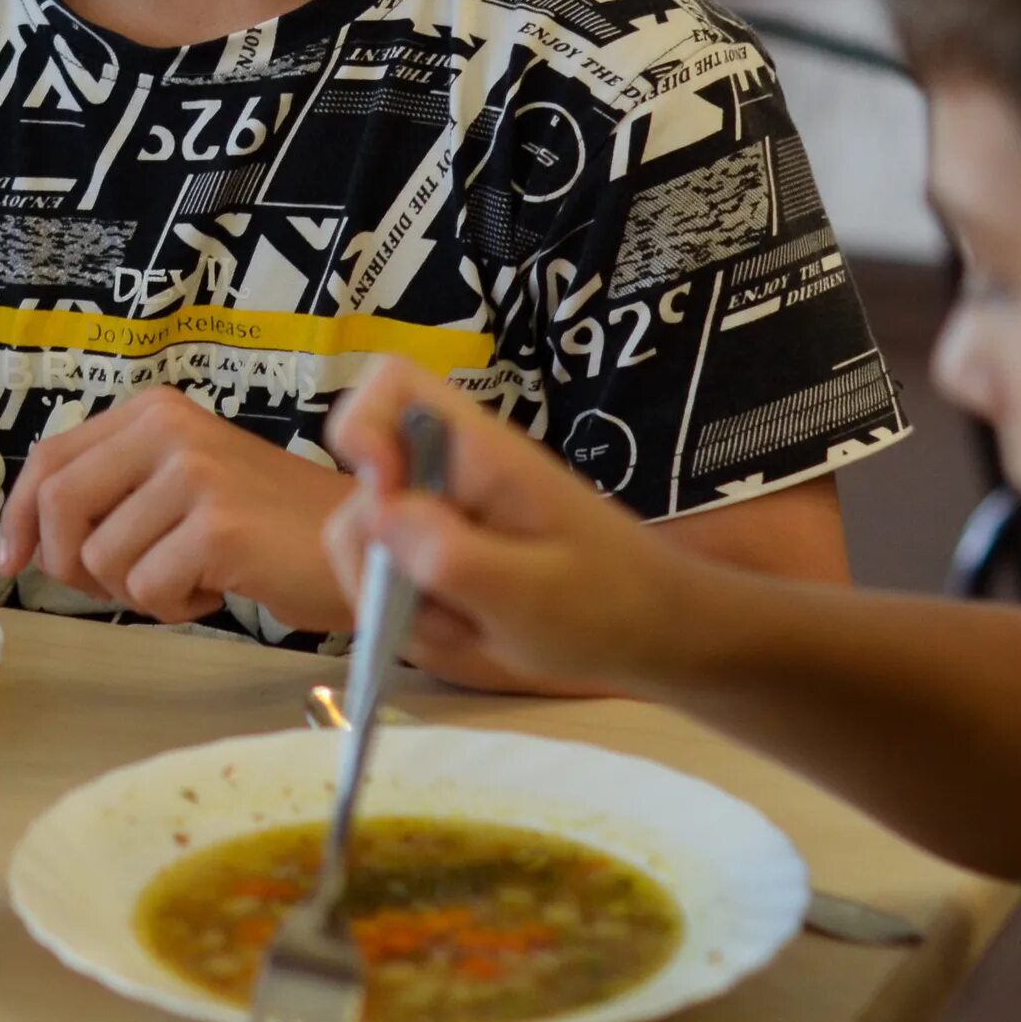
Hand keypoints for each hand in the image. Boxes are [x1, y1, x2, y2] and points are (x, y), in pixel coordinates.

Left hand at [0, 384, 354, 633]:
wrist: (360, 541)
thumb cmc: (269, 525)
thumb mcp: (183, 483)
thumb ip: (115, 492)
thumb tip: (29, 540)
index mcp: (155, 412)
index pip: (51, 458)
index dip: (19, 516)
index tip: (13, 561)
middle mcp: (171, 429)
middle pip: (60, 506)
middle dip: (71, 563)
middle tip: (117, 584)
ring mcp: (194, 473)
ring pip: (103, 559)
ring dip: (141, 588)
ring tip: (196, 572)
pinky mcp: (216, 524)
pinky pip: (148, 588)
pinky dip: (176, 605)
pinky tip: (221, 584)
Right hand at [322, 362, 705, 694]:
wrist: (657, 637)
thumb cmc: (610, 606)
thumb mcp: (532, 595)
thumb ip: (451, 555)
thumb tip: (377, 511)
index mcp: (480, 451)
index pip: (392, 384)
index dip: (363, 425)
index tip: (384, 493)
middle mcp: (450, 471)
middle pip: (362, 484)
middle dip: (381, 557)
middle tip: (443, 601)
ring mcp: (443, 513)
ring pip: (370, 543)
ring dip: (402, 599)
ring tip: (471, 625)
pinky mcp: (443, 552)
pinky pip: (392, 579)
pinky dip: (417, 617)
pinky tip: (470, 632)